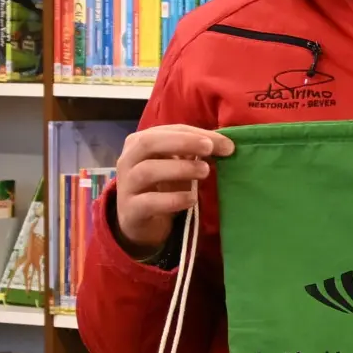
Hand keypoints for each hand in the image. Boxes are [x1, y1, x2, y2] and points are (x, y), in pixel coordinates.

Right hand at [112, 124, 232, 256]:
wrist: (139, 221)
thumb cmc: (161, 186)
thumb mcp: (176, 165)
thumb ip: (194, 153)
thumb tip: (225, 145)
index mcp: (140, 142)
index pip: (168, 131)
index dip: (196, 134)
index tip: (226, 143)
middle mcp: (128, 160)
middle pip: (149, 143)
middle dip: (182, 142)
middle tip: (209, 149)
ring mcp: (127, 185)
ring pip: (147, 170)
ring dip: (179, 168)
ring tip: (205, 171)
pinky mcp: (131, 211)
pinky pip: (149, 202)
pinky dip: (172, 200)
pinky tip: (192, 199)